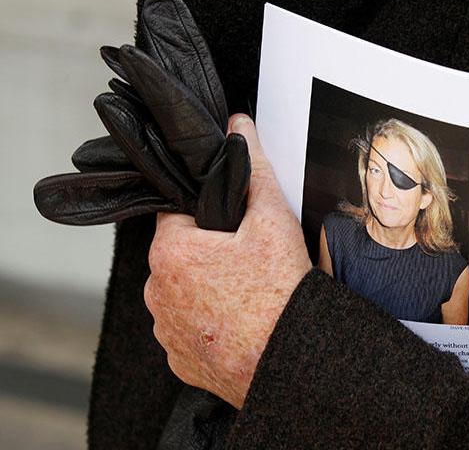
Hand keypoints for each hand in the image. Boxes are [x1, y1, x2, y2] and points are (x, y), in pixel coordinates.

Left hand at [144, 114, 311, 408]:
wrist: (293, 361)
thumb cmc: (280, 293)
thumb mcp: (272, 220)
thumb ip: (252, 168)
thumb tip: (239, 125)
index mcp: (170, 251)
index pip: (176, 212)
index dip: (207, 211)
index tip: (232, 221)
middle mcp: (156, 293)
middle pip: (180, 254)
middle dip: (209, 251)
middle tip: (247, 258)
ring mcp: (167, 331)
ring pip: (183, 293)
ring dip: (206, 289)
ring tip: (247, 294)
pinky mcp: (181, 361)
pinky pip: (190, 331)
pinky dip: (210, 325)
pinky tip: (240, 322)